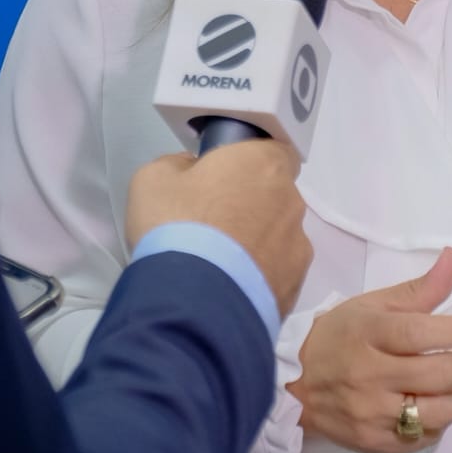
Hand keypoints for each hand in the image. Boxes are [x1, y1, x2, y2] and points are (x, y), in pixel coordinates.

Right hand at [125, 139, 311, 317]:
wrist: (193, 302)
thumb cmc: (175, 226)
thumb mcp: (153, 179)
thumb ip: (179, 165)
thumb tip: (192, 171)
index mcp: (264, 163)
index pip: (272, 150)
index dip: (247, 163)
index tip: (221, 179)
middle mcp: (291, 200)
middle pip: (274, 195)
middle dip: (250, 206)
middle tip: (212, 224)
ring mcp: (298, 245)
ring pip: (278, 236)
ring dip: (256, 244)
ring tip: (219, 265)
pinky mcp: (296, 285)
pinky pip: (277, 272)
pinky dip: (259, 277)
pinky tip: (230, 289)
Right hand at [287, 247, 451, 452]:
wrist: (292, 382)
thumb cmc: (338, 336)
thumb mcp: (373, 305)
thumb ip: (420, 289)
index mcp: (369, 333)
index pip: (423, 334)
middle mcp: (369, 375)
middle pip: (440, 375)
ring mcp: (370, 413)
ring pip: (439, 412)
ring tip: (446, 385)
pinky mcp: (373, 442)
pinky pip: (423, 439)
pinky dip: (435, 423)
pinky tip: (426, 407)